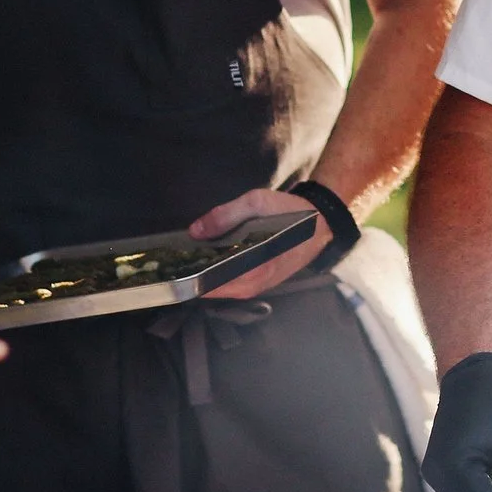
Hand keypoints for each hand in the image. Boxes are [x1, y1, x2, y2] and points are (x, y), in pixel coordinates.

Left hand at [189, 188, 329, 300]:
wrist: (320, 224)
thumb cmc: (290, 213)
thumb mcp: (257, 203)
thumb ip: (225, 215)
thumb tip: (194, 231)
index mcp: (256, 267)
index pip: (212, 282)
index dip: (188, 276)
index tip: (171, 266)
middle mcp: (256, 284)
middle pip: (212, 288)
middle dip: (193, 275)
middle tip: (176, 259)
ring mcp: (258, 287)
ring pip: (221, 289)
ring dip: (203, 276)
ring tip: (188, 259)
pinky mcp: (260, 284)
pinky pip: (231, 286)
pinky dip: (217, 276)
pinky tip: (208, 261)